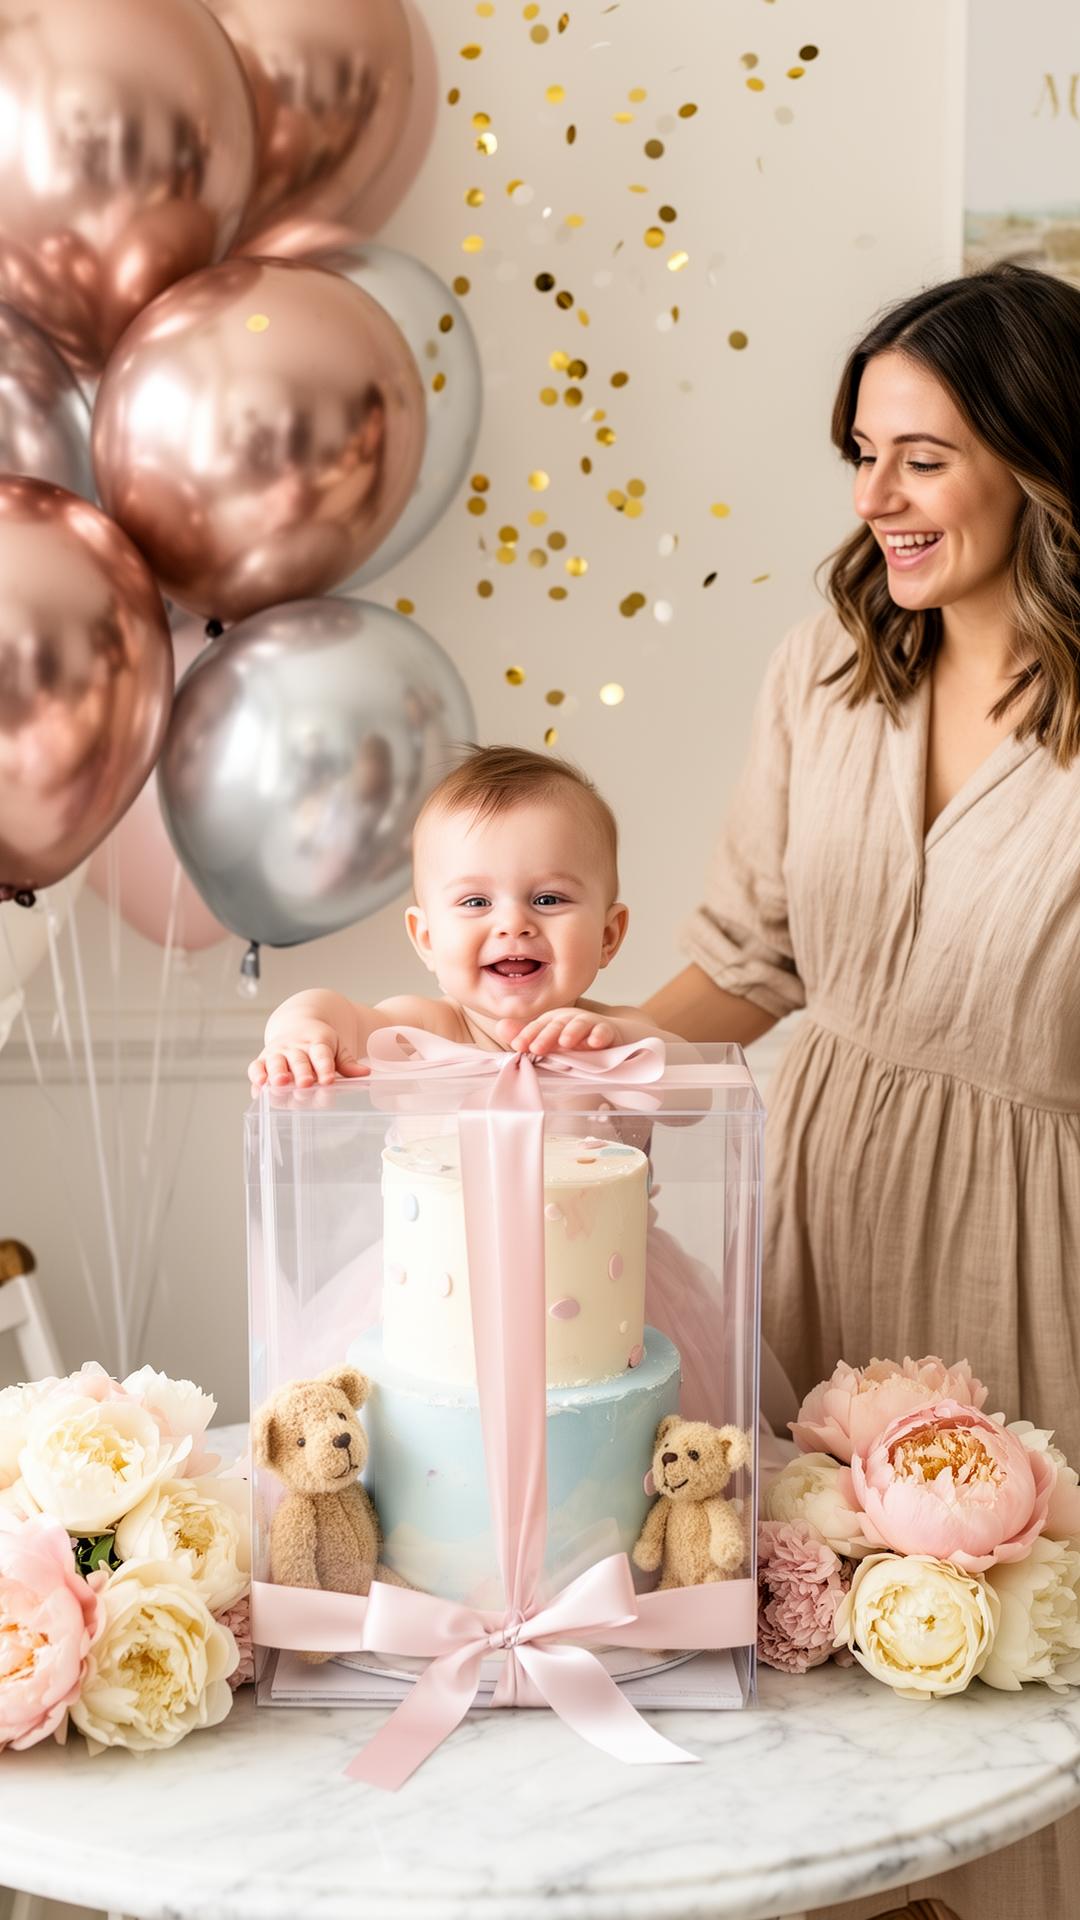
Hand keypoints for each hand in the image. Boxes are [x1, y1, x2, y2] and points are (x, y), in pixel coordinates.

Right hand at [248, 1019, 369, 1089]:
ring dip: (278, 1072)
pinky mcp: (263, 1059)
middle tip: (306, 1083)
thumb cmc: (320, 1042)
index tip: (328, 1080)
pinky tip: (259, 1086)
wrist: (297, 1024)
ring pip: (276, 1062)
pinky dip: (257, 1076)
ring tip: (281, 1082)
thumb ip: (347, 1062)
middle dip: (302, 1072)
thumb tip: (365, 1073)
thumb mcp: (337, 1047)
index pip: (322, 1054)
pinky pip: (256, 1067)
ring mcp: (278, 1052)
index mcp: (317, 1041)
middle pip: (299, 1060)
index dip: (324, 1067)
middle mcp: (295, 1046)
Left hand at [497, 1008, 622, 1056]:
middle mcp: (569, 1020)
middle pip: (556, 1025)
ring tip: (565, 1042)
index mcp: (553, 1022)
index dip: (528, 1035)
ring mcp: (589, 1025)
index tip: (518, 1045)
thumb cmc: (575, 1039)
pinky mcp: (608, 1031)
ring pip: (580, 1025)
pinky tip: (595, 1042)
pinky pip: (604, 1032)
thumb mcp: (551, 1039)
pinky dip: (600, 1035)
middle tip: (536, 1047)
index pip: (538, 1026)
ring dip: (572, 1032)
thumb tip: (501, 1027)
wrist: (610, 1034)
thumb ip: (527, 1036)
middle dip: (546, 1036)